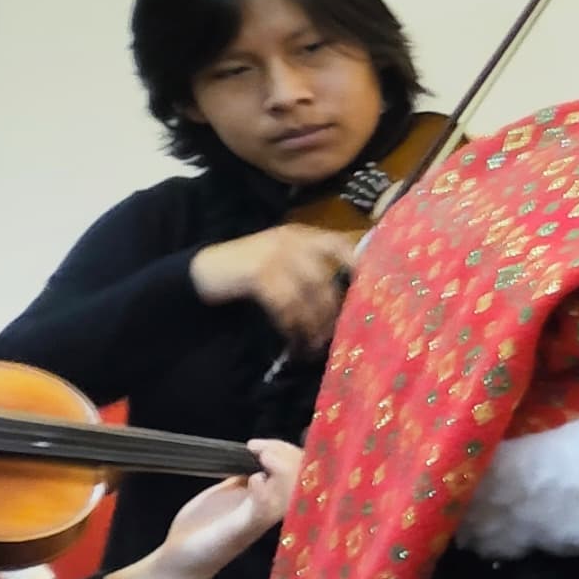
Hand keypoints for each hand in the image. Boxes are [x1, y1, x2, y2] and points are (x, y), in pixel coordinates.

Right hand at [101, 439, 301, 578]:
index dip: (286, 463)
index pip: (295, 481)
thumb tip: (262, 478)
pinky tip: (247, 450)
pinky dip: (256, 456)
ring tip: (253, 446)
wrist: (182, 555)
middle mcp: (271, 501)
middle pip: (292, 470)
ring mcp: (254, 493)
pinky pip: (253, 467)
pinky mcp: (236, 489)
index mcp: (277, 512)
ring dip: (273, 451)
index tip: (263, 454)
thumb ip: (255, 509)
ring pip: (276, 466)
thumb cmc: (211, 550)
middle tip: (257, 447)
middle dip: (282, 453)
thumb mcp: (235, 532)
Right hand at [189, 224, 356, 352]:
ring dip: (312, 322)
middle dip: (331, 310)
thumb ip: (311, 269)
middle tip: (334, 334)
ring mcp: (273, 255)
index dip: (359, 266)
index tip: (372, 291)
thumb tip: (346, 299)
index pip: (339, 245)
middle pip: (323, 278)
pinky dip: (290, 324)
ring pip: (306, 293)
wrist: (206, 269)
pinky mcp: (256, 273)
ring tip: (313, 343)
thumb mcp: (284, 260)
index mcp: (302, 236)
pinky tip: (292, 338)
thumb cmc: (252, 270)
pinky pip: (283, 304)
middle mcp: (291, 241)